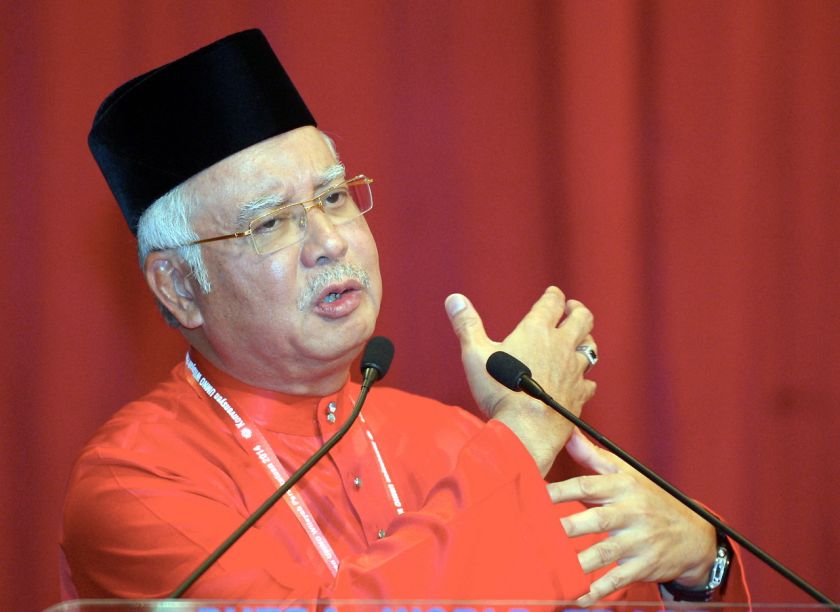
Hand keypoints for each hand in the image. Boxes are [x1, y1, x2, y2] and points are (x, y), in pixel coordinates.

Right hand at [445, 286, 596, 473]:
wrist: (526, 429)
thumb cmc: (499, 392)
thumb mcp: (475, 354)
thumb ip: (466, 325)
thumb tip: (454, 299)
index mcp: (537, 331)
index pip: (552, 303)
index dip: (553, 295)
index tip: (553, 293)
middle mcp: (561, 346)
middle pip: (582, 319)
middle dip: (578, 310)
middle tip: (573, 308)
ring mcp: (574, 371)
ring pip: (590, 348)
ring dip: (586, 340)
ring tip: (581, 338)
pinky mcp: (579, 394)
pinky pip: (590, 382)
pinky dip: (586, 378)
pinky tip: (581, 381)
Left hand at [548, 428, 716, 604]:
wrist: (693, 535)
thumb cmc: (651, 499)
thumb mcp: (627, 473)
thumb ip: (594, 456)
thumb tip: (567, 432)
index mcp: (624, 487)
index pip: (588, 486)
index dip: (561, 490)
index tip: (536, 493)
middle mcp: (632, 513)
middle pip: (597, 519)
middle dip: (569, 526)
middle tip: (540, 531)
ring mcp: (638, 541)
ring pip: (605, 552)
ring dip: (579, 561)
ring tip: (554, 567)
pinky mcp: (643, 566)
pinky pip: (617, 580)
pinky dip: (597, 590)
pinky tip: (578, 597)